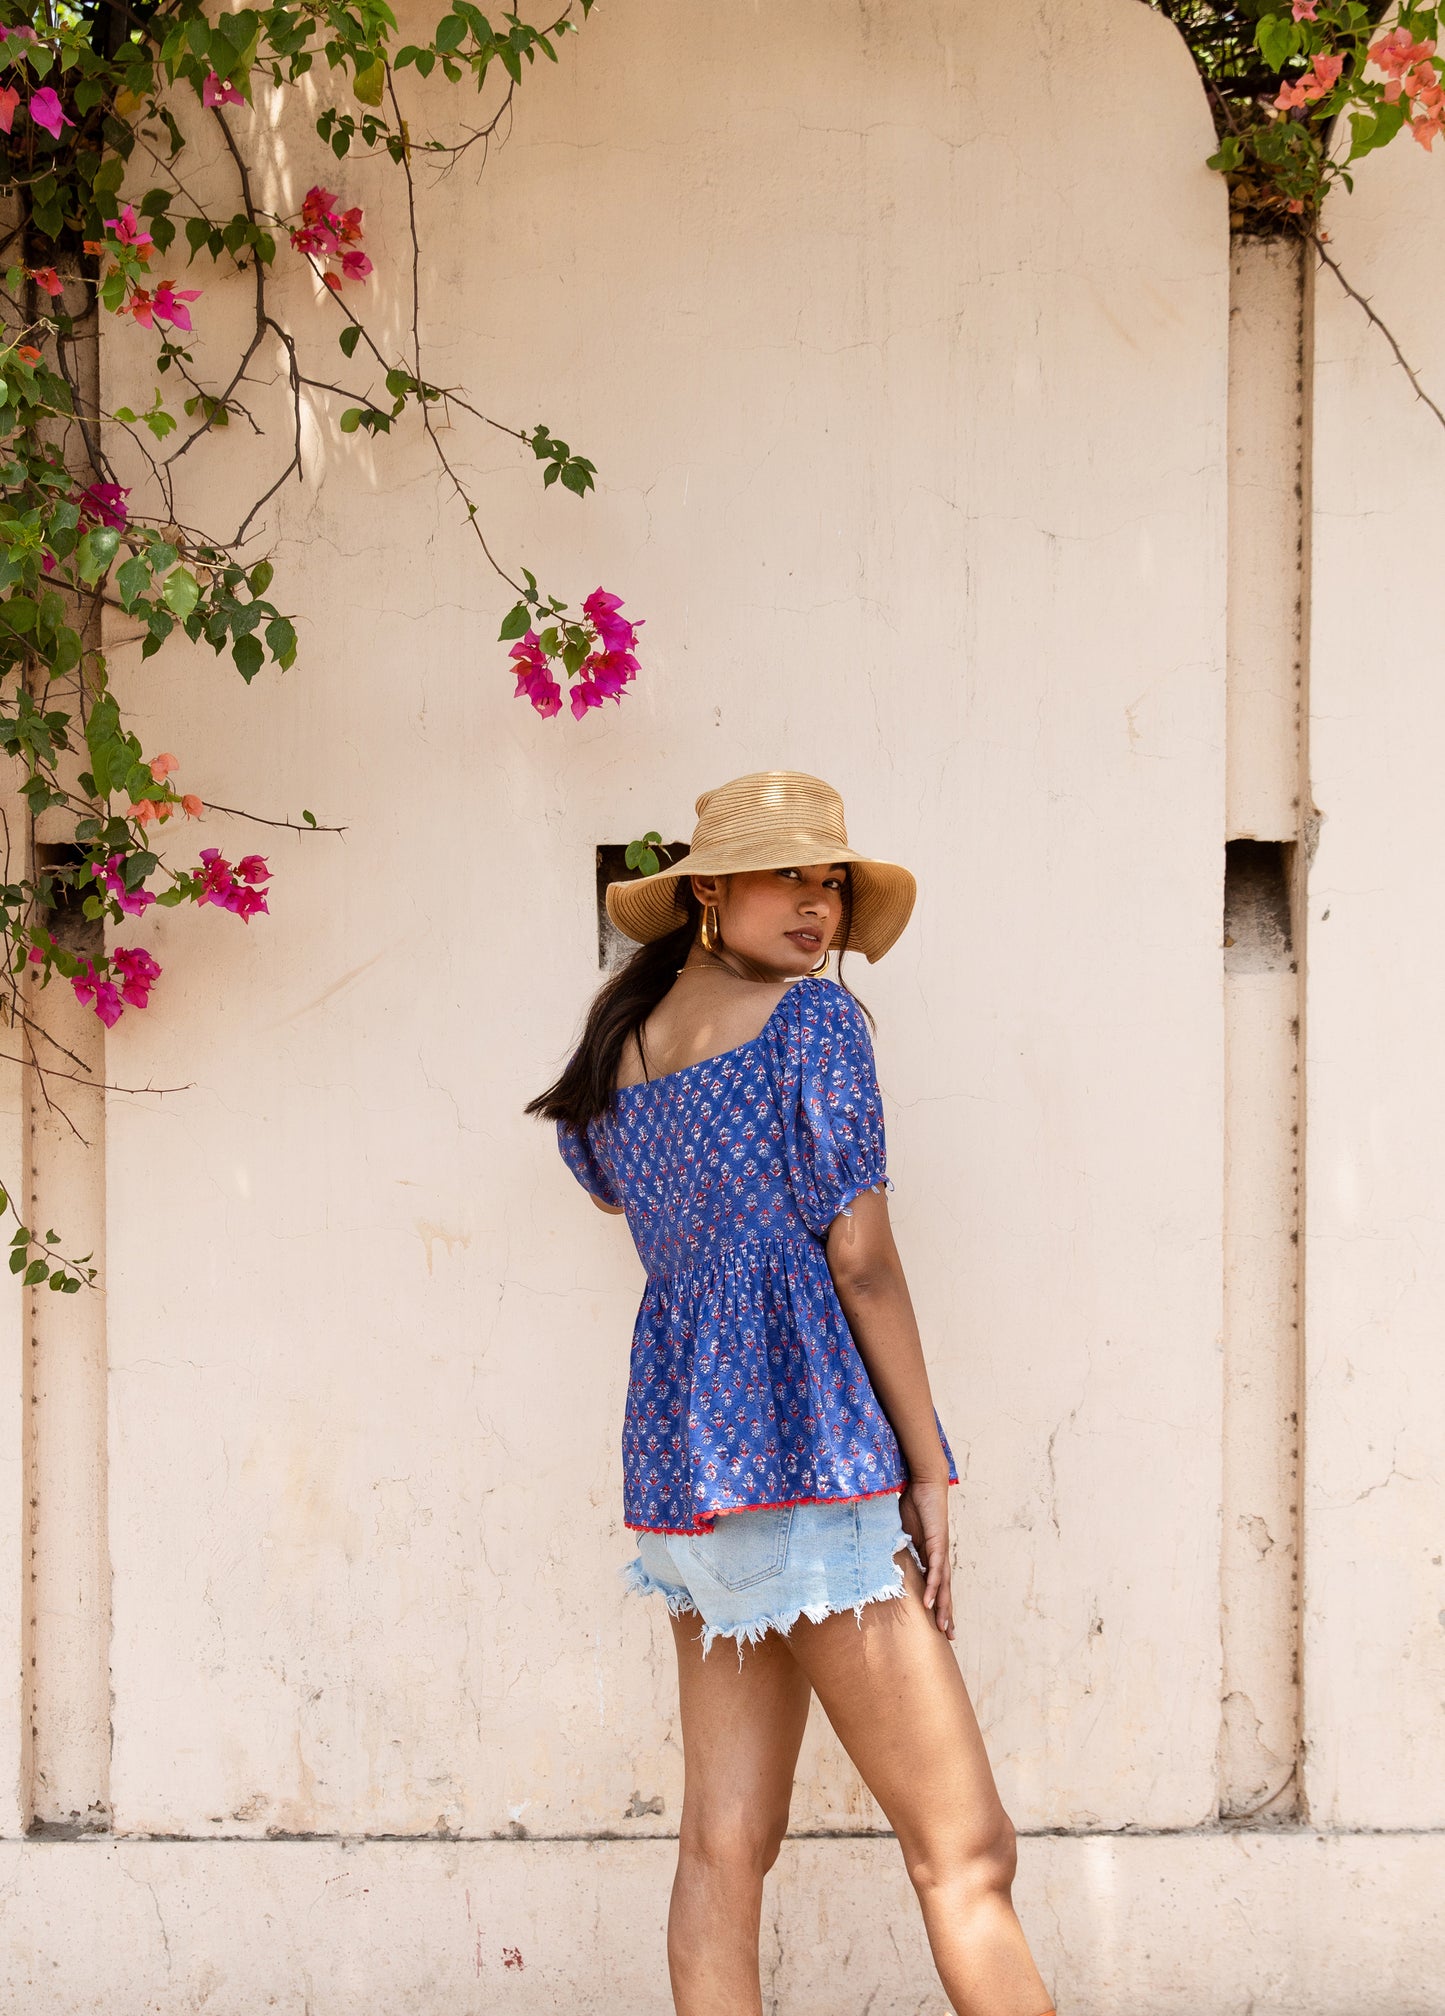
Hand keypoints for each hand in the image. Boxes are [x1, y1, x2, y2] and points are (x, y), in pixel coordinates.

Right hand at [898, 1475, 953, 1638]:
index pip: (937, 1584)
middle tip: (949, 1636)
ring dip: (942, 1606)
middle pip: (945, 1590)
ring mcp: (940, 1550)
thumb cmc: (914, 1504)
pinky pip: (935, 1569)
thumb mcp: (902, 1532)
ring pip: (943, 1585)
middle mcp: (939, 1556)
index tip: (940, 1624)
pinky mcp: (937, 1543)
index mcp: (931, 1555)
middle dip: (946, 1613)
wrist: (925, 1483)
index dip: (938, 1603)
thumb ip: (897, 1546)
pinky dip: (933, 1586)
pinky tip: (930, 1601)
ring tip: (942, 1627)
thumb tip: (883, 1556)